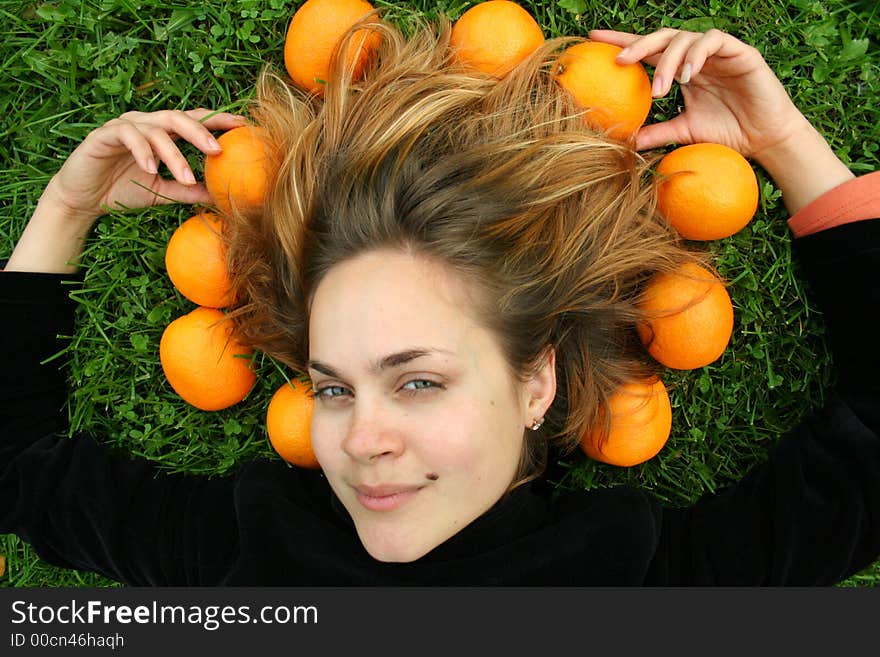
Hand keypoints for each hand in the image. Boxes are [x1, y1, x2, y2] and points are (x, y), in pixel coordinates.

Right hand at [6, 108, 246, 273]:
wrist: (83, 198)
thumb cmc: (124, 189)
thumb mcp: (163, 192)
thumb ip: (188, 191)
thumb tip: (219, 197)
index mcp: (162, 132)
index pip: (194, 119)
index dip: (218, 120)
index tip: (243, 127)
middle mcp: (145, 123)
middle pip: (178, 117)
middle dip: (201, 131)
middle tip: (218, 150)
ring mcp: (124, 126)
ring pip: (156, 130)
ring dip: (173, 155)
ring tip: (185, 177)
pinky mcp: (104, 135)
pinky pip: (127, 136)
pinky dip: (142, 152)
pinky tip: (151, 169)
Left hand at [589, 28, 810, 158]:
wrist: (765, 139)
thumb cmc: (727, 132)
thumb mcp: (684, 132)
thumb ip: (658, 132)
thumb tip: (627, 142)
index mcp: (680, 71)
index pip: (648, 51)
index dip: (623, 42)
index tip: (594, 40)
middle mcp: (695, 57)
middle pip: (661, 38)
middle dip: (638, 45)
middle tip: (619, 60)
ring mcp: (717, 52)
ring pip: (684, 38)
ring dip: (668, 61)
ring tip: (661, 88)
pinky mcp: (739, 52)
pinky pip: (713, 41)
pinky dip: (696, 54)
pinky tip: (688, 75)